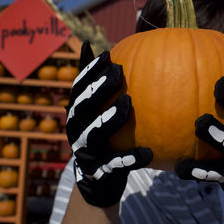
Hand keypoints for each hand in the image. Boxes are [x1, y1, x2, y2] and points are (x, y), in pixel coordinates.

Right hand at [66, 40, 152, 207]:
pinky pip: (114, 164)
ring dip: (109, 118)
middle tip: (119, 71)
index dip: (90, 71)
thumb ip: (94, 82)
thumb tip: (88, 43)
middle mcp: (75, 129)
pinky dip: (129, 159)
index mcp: (76, 113)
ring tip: (128, 102)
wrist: (97, 180)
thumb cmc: (103, 136)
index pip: (79, 88)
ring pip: (94, 133)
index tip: (107, 54)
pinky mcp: (98, 171)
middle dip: (99, 88)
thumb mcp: (97, 111)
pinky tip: (148, 153)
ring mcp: (85, 150)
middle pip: (83, 107)